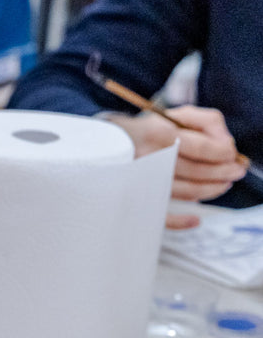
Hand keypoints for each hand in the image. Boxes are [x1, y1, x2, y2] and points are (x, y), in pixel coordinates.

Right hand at [105, 106, 247, 228]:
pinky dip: (181, 222)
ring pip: (187, 192)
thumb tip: (226, 144)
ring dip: (211, 190)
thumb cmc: (146, 131)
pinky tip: (195, 220)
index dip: (225, 154)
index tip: (232, 155)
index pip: (204, 147)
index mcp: (161, 134)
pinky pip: (161, 216)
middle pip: (198, 171)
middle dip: (224, 173)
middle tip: (235, 172)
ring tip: (222, 185)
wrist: (103, 147)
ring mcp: (143, 181)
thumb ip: (207, 121)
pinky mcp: (137, 199)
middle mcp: (151, 159)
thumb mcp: (176, 115)